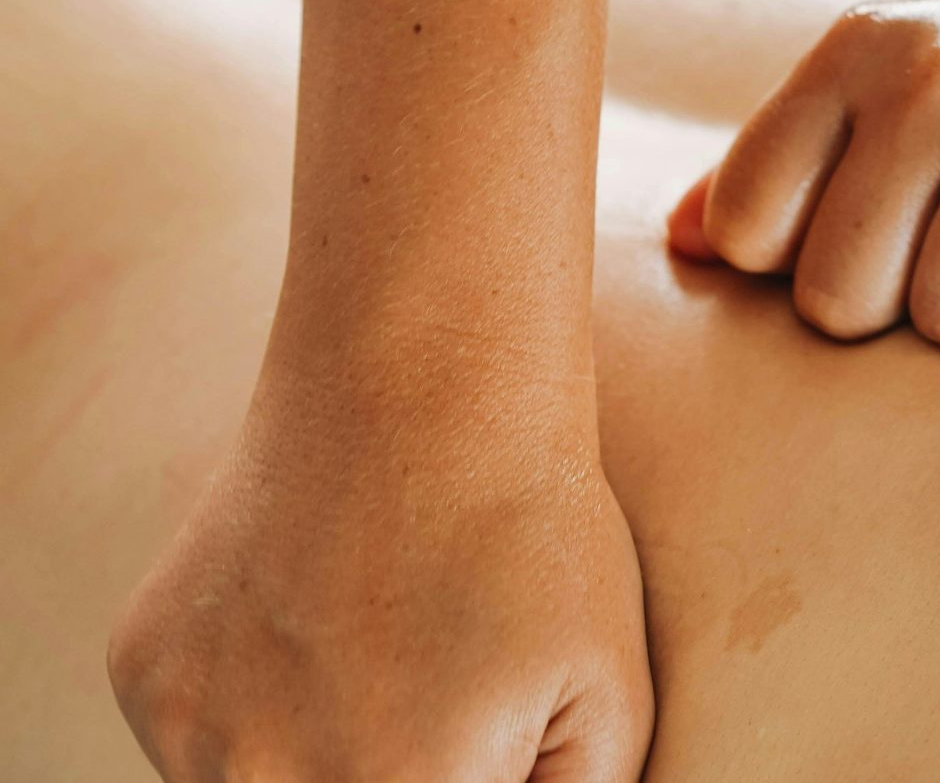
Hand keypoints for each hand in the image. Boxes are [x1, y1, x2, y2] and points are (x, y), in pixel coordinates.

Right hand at [107, 340, 652, 781]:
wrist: (419, 381)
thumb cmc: (531, 528)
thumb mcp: (609, 693)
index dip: (460, 777)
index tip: (463, 731)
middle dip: (391, 771)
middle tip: (422, 692)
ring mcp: (193, 728)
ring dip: (312, 760)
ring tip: (370, 661)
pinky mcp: (145, 671)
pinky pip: (201, 742)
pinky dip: (253, 710)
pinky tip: (310, 621)